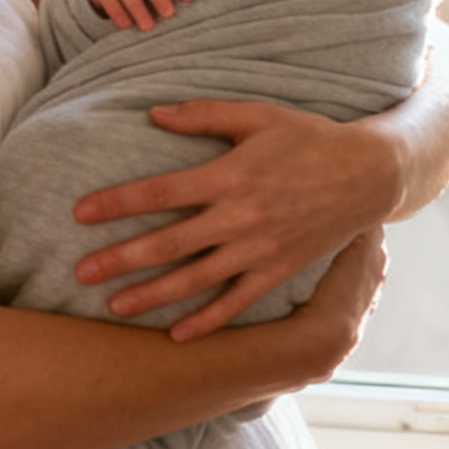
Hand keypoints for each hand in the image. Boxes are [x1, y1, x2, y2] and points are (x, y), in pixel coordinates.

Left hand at [71, 99, 401, 340]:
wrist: (368, 173)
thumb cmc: (308, 136)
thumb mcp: (257, 114)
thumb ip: (203, 114)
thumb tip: (152, 113)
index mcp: (229, 174)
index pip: (160, 191)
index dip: (117, 202)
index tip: (80, 212)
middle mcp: (240, 216)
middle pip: (169, 243)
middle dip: (121, 258)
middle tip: (80, 272)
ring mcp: (260, 248)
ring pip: (196, 279)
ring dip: (153, 295)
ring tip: (114, 307)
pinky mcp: (279, 270)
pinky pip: (238, 302)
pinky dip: (208, 321)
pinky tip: (177, 335)